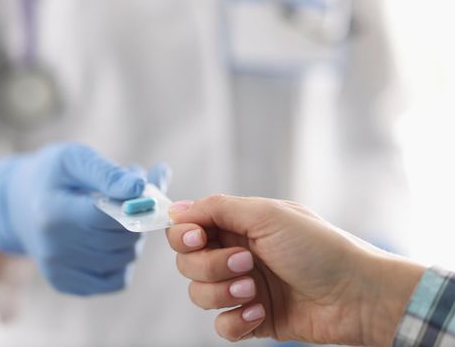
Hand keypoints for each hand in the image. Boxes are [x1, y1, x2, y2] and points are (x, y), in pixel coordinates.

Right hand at [0, 142, 170, 294]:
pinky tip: (113, 240)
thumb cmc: (51, 176)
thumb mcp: (73, 159)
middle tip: (135, 197)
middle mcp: (54, 248)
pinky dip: (125, 260)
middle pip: (120, 239)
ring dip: (134, 236)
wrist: (17, 206)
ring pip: (125, 258)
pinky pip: (117, 281)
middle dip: (138, 216)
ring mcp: (59, 270)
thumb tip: (140, 186)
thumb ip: (107, 172)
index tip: (144, 187)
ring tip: (121, 215)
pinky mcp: (66, 284)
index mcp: (54, 214)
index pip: (109, 217)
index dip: (135, 203)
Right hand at [166, 195, 424, 344]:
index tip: (198, 239)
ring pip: (199, 295)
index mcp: (237, 226)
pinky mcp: (252, 317)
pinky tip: (260, 312)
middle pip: (187, 263)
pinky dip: (236, 320)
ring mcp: (241, 287)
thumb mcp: (267, 215)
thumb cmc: (318, 248)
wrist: (357, 294)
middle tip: (246, 262)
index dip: (184, 235)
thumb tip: (176, 208)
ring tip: (255, 289)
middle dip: (210, 266)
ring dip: (222, 293)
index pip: (188, 228)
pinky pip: (221, 324)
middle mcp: (234, 254)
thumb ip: (217, 209)